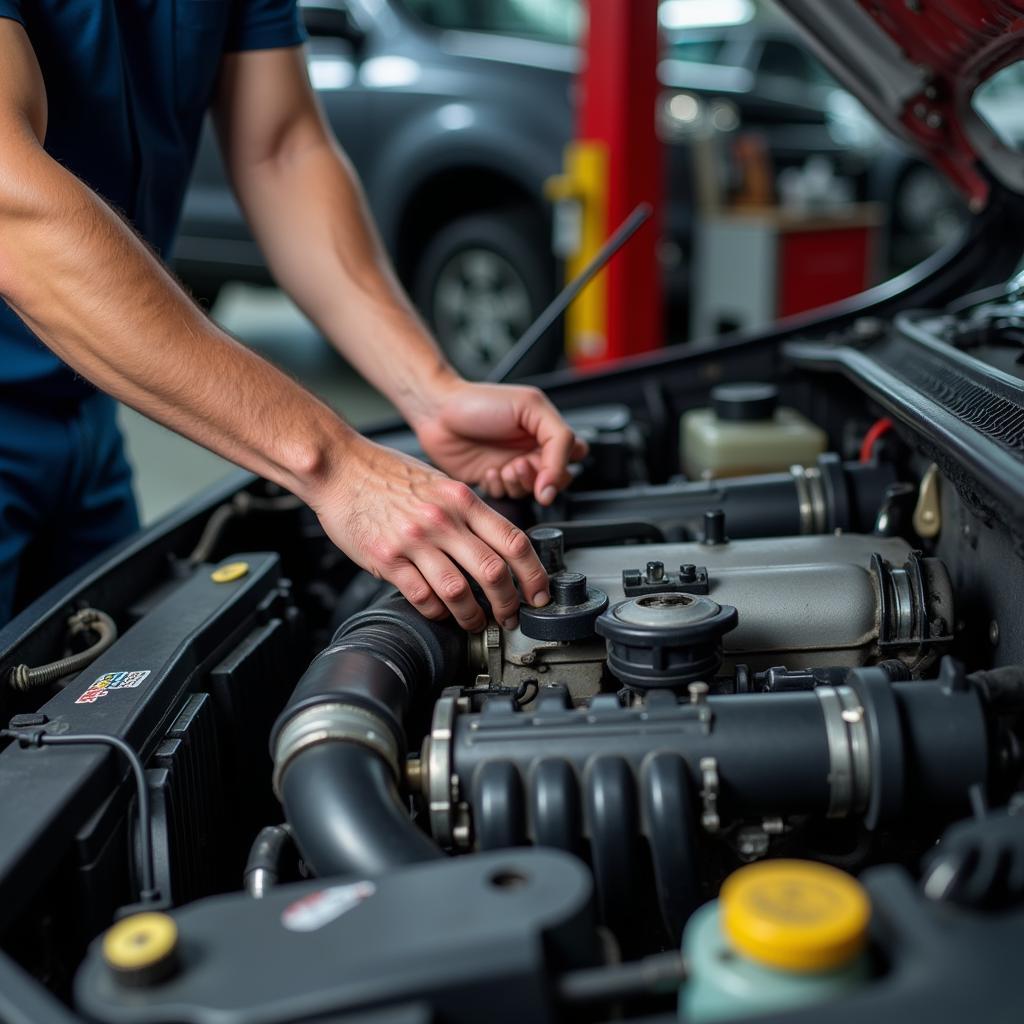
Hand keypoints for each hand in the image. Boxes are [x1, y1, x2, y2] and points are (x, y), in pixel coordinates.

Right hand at [309, 436, 550, 631]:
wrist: (339, 467)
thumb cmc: (385, 473)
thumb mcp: (439, 482)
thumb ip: (467, 511)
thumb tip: (494, 543)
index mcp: (462, 499)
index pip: (514, 541)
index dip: (534, 573)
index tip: (539, 592)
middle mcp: (443, 519)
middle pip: (493, 572)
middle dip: (509, 603)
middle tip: (510, 616)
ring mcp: (414, 540)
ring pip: (459, 592)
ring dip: (473, 616)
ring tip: (474, 622)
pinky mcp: (387, 558)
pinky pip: (422, 596)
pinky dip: (436, 612)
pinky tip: (439, 612)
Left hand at [410, 379, 587, 504]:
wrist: (437, 412)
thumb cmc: (479, 402)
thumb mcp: (531, 408)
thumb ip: (559, 440)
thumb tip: (559, 478)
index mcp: (545, 428)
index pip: (574, 455)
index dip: (561, 467)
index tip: (546, 472)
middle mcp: (531, 448)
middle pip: (555, 478)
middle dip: (538, 478)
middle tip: (519, 465)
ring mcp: (512, 465)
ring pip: (530, 491)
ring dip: (517, 483)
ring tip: (502, 468)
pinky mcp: (491, 479)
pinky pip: (505, 496)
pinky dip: (497, 487)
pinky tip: (486, 471)